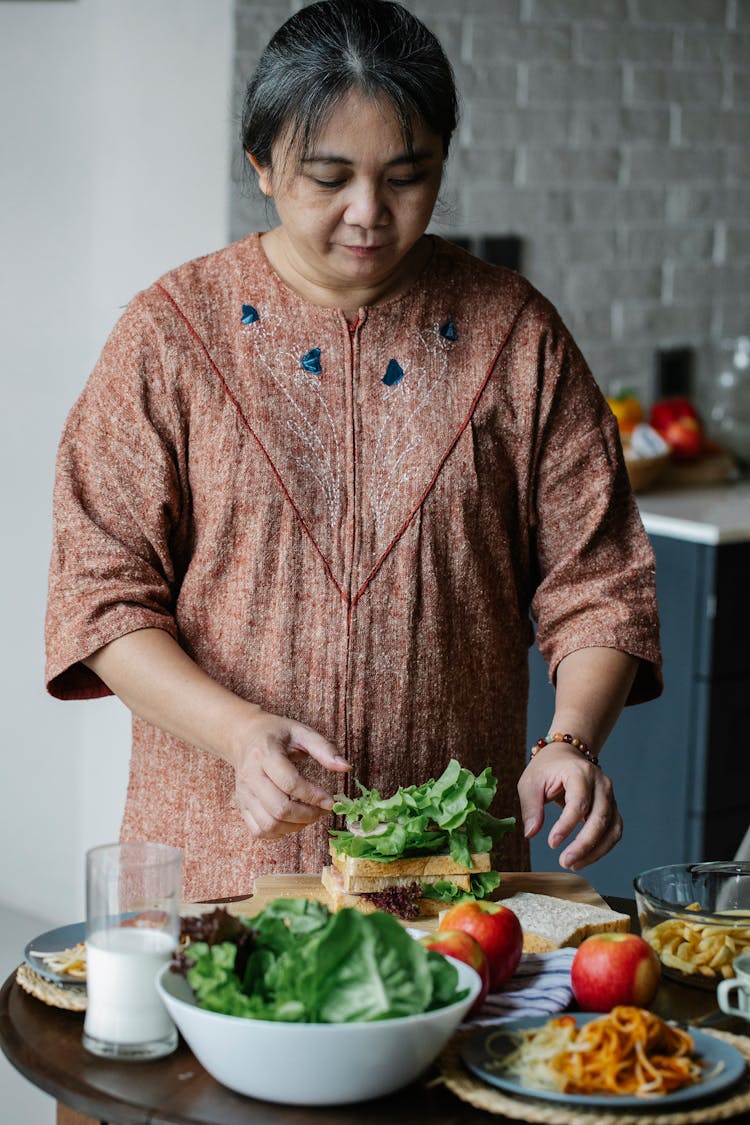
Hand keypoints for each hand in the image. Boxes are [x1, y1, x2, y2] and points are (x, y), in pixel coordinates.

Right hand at [231, 708, 349, 839]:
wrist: (244, 737)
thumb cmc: (276, 734)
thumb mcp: (301, 732)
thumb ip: (323, 748)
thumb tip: (346, 768)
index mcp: (265, 754)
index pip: (290, 783)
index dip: (314, 796)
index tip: (330, 801)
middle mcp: (250, 776)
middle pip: (279, 809)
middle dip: (307, 815)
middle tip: (322, 810)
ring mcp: (244, 794)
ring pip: (269, 824)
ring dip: (294, 827)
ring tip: (309, 816)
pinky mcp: (242, 805)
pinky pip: (258, 831)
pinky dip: (278, 833)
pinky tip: (292, 821)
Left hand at [517, 743, 621, 870]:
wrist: (567, 754)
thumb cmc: (547, 769)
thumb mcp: (531, 783)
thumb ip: (531, 807)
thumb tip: (531, 834)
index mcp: (580, 772)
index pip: (579, 802)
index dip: (567, 825)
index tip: (552, 843)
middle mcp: (601, 784)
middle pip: (600, 818)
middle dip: (583, 844)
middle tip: (565, 862)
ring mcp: (610, 796)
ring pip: (611, 829)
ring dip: (595, 851)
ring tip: (573, 864)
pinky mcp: (613, 808)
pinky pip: (613, 832)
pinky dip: (602, 848)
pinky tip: (585, 858)